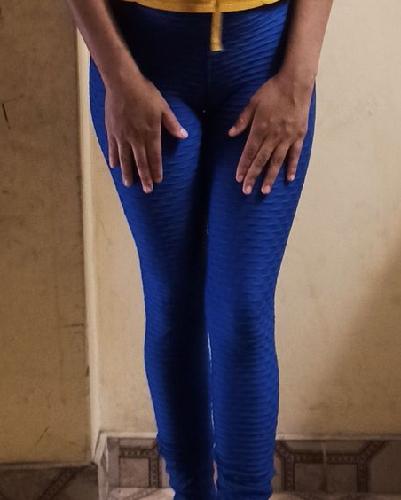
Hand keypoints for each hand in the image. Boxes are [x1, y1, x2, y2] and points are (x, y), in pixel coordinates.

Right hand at [105, 70, 187, 192]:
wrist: (121, 82)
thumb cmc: (145, 93)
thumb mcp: (163, 107)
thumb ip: (172, 123)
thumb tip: (184, 136)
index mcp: (150, 133)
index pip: (154, 157)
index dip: (156, 170)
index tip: (158, 181)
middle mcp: (136, 138)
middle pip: (140, 162)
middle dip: (144, 177)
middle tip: (146, 190)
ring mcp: (122, 136)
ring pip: (125, 159)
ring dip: (128, 172)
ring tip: (128, 184)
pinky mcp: (111, 131)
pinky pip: (112, 148)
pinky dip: (113, 158)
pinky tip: (114, 166)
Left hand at [228, 71, 313, 194]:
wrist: (295, 83)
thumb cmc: (272, 90)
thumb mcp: (253, 102)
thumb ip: (242, 120)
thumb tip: (230, 134)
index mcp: (260, 128)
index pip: (249, 152)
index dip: (243, 166)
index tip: (238, 178)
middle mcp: (273, 136)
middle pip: (261, 160)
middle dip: (253, 176)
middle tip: (246, 191)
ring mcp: (287, 137)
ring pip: (277, 161)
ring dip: (270, 177)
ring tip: (264, 191)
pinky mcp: (299, 136)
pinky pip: (295, 155)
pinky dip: (292, 167)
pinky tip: (288, 179)